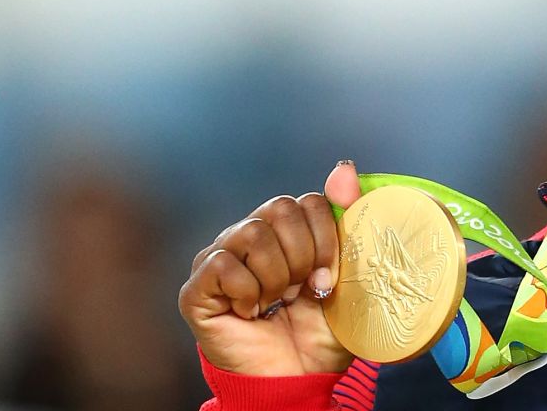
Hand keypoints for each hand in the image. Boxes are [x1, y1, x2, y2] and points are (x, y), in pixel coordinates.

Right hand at [179, 161, 364, 375]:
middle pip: (279, 208)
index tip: (329, 277)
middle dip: (304, 254)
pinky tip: (253, 313)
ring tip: (278, 303)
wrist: (298, 380)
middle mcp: (249, 237)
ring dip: (277, 276)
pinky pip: (222, 265)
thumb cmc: (321, 331)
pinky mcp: (197, 289)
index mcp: (286, 231)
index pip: (307, 201)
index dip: (326, 238)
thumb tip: (343, 166)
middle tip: (304, 290)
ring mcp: (220, 260)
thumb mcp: (349, 274)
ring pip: (251, 233)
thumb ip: (347, 219)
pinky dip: (249, 292)